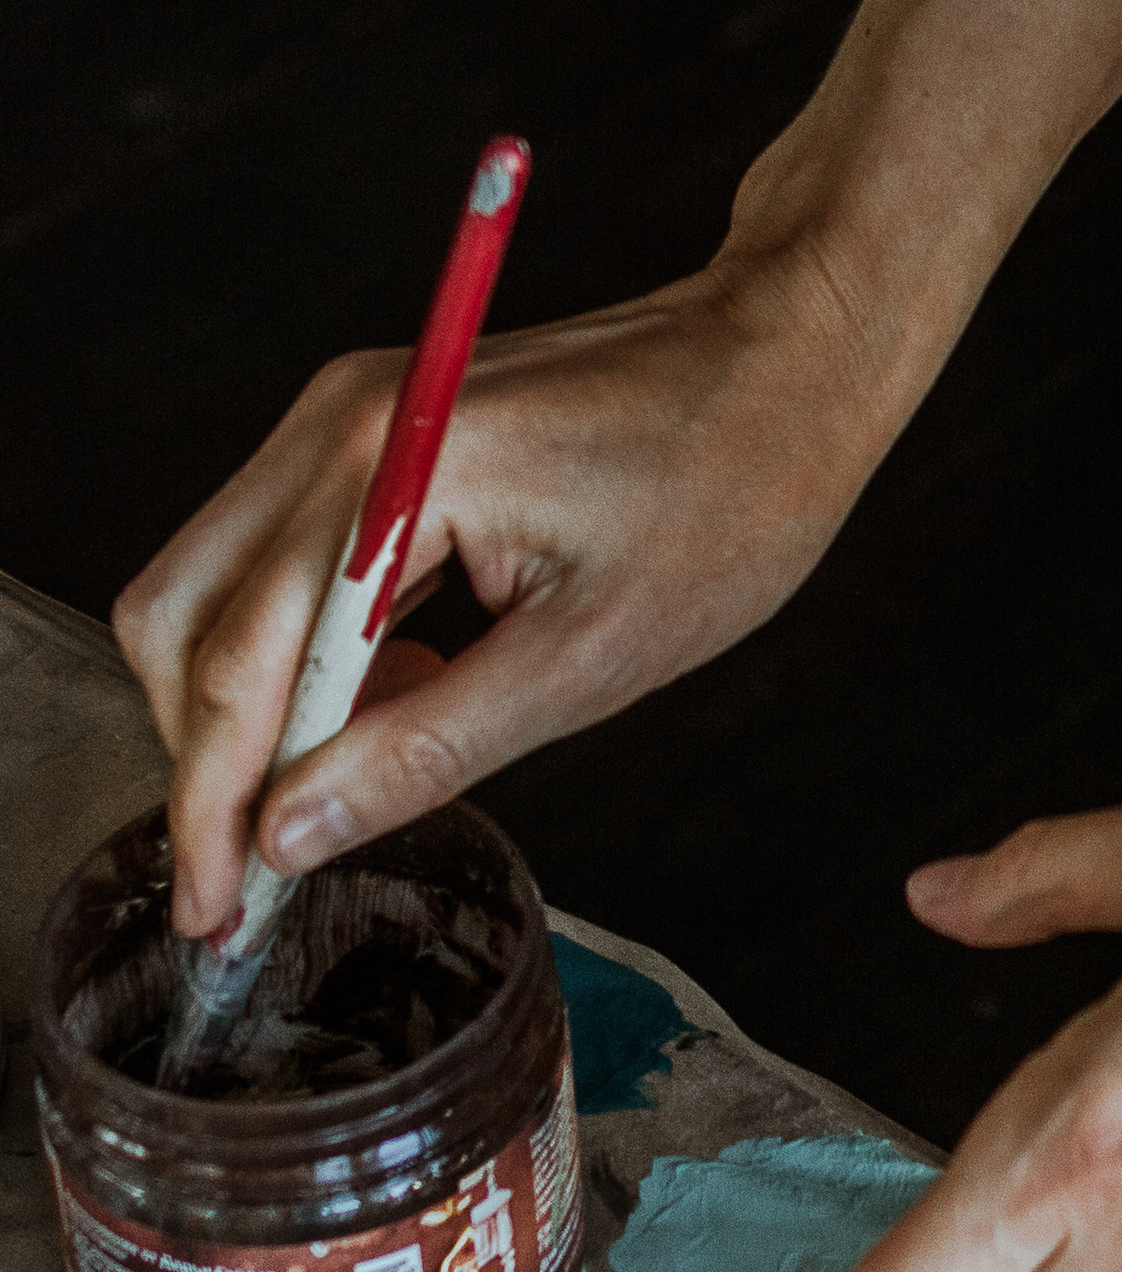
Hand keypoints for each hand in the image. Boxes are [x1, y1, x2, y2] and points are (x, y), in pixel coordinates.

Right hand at [115, 248, 864, 937]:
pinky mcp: (373, 432)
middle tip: (261, 873)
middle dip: (205, 755)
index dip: (210, 804)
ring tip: (361, 779)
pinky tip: (407, 690)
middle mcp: (336, 425)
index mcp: (388, 469)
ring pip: (219, 587)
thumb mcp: (595, 655)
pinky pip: (286, 558)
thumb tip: (292, 832)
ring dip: (257, 704)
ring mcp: (347, 419)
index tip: (212, 913)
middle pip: (182, 614)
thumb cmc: (728, 492)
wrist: (790, 358)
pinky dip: (309, 649)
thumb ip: (429, 746)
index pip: (239, 660)